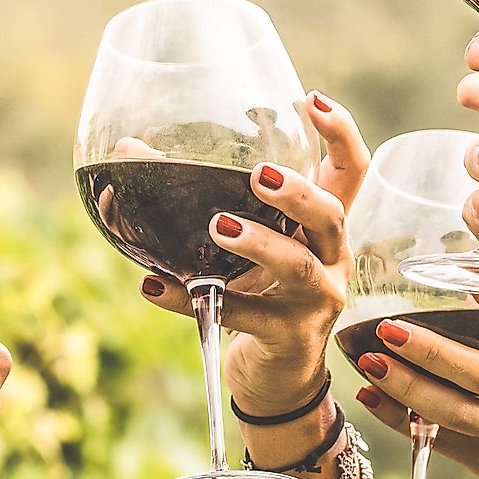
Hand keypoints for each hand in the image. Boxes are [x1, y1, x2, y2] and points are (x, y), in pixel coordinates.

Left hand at [141, 92, 369, 415]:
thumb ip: (200, 197)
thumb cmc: (259, 293)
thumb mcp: (245, 245)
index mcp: (324, 227)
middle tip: (259, 176)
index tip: (312, 100)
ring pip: (298, 267)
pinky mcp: (286, 338)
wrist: (277, 378)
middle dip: (299, 193)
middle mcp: (331, 258)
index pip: (352, 171)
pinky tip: (152, 286)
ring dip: (260, 243)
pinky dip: (189, 299)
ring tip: (219, 226)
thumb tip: (126, 150)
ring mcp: (314, 301)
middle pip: (331, 215)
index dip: (341, 134)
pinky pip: (238, 316)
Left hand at [354, 296, 478, 478]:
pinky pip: (438, 439)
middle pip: (478, 375)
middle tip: (388, 328)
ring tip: (370, 360)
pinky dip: (400, 419)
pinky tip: (372, 395)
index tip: (471, 282)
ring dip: (404, 386)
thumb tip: (472, 295)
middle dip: (429, 350)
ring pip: (450, 411)